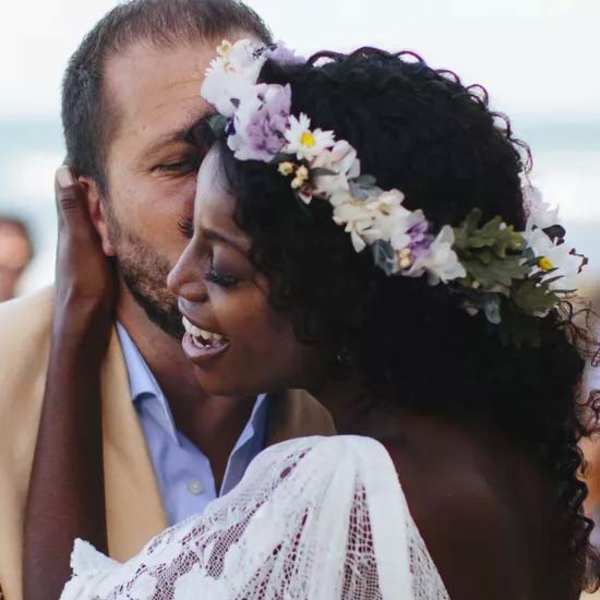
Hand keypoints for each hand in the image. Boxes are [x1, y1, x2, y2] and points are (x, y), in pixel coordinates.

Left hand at [54, 165, 114, 315]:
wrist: (86, 319)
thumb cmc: (84, 280)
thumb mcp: (81, 240)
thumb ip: (74, 208)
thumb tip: (62, 170)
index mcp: (67, 222)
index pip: (68, 184)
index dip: (79, 167)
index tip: (99, 152)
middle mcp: (75, 230)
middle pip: (84, 198)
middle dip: (98, 185)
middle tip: (120, 173)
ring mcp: (87, 245)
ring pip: (97, 215)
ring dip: (109, 206)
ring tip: (127, 193)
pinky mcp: (98, 257)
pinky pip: (106, 233)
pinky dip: (114, 225)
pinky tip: (125, 226)